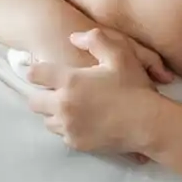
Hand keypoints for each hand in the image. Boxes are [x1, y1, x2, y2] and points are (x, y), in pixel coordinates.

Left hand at [25, 28, 167, 154]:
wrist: (147, 124)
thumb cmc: (134, 87)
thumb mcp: (120, 55)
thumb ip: (95, 40)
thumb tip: (73, 38)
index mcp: (70, 81)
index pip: (35, 75)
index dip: (37, 72)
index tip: (44, 73)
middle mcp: (64, 105)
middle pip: (33, 102)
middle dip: (41, 96)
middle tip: (58, 93)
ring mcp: (69, 127)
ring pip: (47, 121)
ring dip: (54, 114)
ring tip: (73, 108)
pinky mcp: (76, 143)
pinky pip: (63, 136)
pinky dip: (69, 129)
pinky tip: (84, 122)